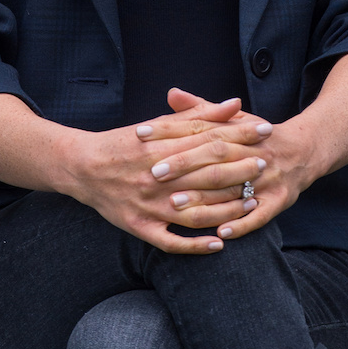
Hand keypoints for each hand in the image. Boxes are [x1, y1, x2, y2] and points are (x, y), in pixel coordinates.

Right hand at [64, 93, 268, 254]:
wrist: (81, 167)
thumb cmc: (124, 143)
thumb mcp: (158, 124)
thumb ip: (197, 115)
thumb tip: (234, 103)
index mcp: (160, 148)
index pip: (208, 139)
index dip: (239, 134)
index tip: (266, 129)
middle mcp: (156, 178)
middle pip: (205, 175)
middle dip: (239, 170)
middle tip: (265, 165)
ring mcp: (148, 205)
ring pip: (194, 211)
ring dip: (226, 210)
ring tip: (252, 204)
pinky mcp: (139, 227)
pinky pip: (170, 242)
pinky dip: (195, 245)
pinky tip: (219, 244)